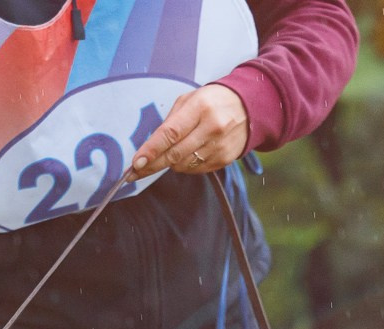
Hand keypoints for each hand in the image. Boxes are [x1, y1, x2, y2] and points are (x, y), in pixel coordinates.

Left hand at [130, 84, 250, 178]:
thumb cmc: (212, 101)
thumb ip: (170, 121)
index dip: (151, 150)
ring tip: (169, 154)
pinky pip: (196, 170)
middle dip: (152, 164)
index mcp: (200, 107)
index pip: (170, 134)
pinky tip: (188, 154)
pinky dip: (186, 165)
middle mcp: (212, 127)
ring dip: (170, 164)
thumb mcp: (190, 100)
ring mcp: (220, 145)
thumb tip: (150, 148)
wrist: (248, 107)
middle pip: (175, 154)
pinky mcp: (225, 159)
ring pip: (184, 165)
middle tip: (135, 172)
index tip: (136, 163)